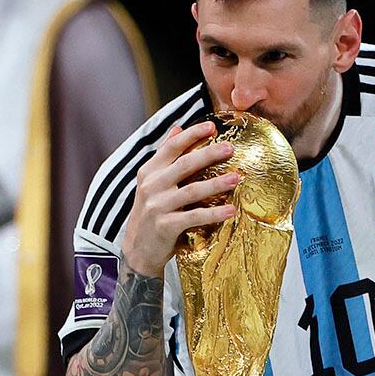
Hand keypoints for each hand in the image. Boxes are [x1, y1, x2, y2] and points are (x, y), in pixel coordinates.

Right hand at [120, 121, 239, 277]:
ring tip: (237, 178)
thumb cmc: (150, 212)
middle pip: (184, 164)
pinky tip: (230, 210)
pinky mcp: (166, 226)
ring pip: (192, 190)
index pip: (171, 147)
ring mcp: (158, 206)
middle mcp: (152, 186)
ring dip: (217, 184)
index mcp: (149, 171)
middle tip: (230, 148)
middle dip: (209, 154)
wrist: (137, 249)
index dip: (191, 134)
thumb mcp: (151, 182)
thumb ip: (165, 156)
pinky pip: (194, 216)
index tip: (212, 126)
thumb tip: (178, 127)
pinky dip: (213, 213)